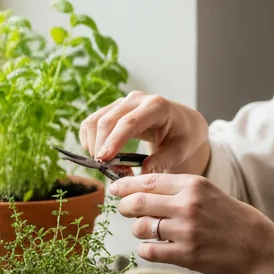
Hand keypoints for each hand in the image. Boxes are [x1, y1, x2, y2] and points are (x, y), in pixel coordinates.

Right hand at [79, 92, 210, 175]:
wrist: (183, 122)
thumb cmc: (184, 136)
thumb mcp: (180, 150)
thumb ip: (162, 162)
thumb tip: (142, 175)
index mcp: (157, 106)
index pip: (129, 122)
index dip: (114, 140)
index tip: (104, 159)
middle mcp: (137, 99)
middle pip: (108, 120)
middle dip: (101, 147)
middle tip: (107, 171)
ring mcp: (123, 102)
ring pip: (95, 120)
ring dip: (94, 145)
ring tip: (108, 166)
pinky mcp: (114, 108)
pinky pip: (92, 122)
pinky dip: (90, 139)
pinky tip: (101, 155)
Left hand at [110, 173, 273, 273]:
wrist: (259, 246)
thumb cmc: (234, 219)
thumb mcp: (209, 193)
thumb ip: (179, 190)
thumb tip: (143, 190)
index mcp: (194, 185)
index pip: (148, 180)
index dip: (125, 185)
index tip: (115, 189)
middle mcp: (188, 205)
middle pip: (137, 203)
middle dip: (124, 207)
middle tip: (124, 210)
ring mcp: (186, 231)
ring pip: (140, 228)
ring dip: (138, 230)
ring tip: (147, 231)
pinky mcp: (186, 255)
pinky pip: (149, 251)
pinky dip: (146, 250)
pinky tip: (155, 248)